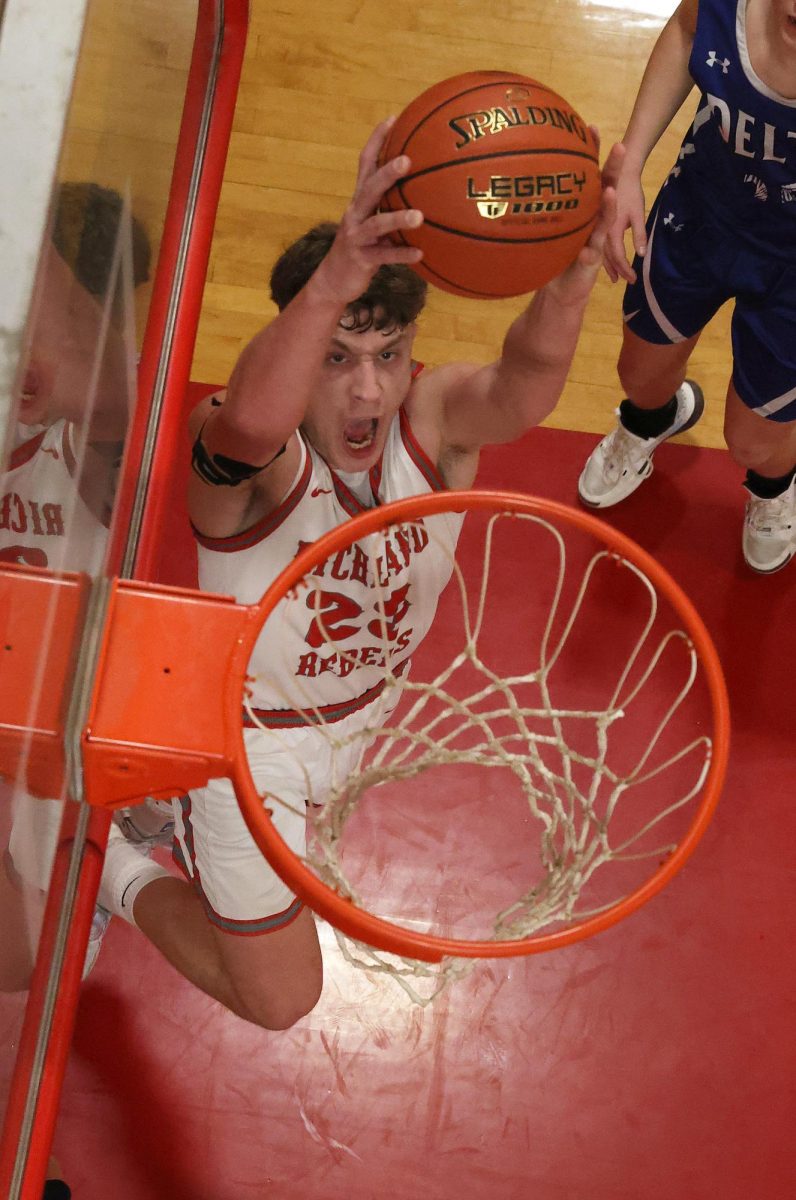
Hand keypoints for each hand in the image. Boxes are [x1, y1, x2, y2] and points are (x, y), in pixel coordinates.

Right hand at [309, 118, 424, 306]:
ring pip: (377, 224)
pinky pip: (384, 256)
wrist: (334, 280)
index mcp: (359, 201)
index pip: (365, 164)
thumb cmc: (362, 247)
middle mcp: (355, 214)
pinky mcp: (361, 259)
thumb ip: (392, 207)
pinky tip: (420, 254)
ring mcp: (356, 237)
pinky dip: (402, 255)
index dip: (377, 141)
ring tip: (419, 217)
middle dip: (387, 174)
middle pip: (369, 188)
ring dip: (398, 219)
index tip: (392, 119)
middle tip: (408, 160)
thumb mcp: (374, 223)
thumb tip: (425, 191)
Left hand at [543, 138, 622, 306]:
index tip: (591, 126)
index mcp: (585, 207)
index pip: (589, 174)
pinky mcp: (591, 262)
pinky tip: (584, 251)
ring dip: (607, 207)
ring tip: (609, 192)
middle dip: (614, 169)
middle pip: (607, 189)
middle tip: (621, 147)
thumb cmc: (553, 251)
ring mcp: (596, 240)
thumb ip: (541, 204)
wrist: (561, 287)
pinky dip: (586, 253)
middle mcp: (594, 219)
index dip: (591, 151)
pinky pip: (589, 256)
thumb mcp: (547, 223)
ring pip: (605, 220)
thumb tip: (516, 173)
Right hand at [603, 151, 646, 284]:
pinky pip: (597, 245)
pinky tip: (605, 261)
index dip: (625, 269)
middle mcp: (600, 231)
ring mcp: (594, 229)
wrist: (617, 172)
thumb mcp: (638, 212)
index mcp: (612, 229)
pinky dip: (603, 255)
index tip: (633, 279)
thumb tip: (642, 254)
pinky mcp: (593, 226)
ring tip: (616, 278)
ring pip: (601, 253)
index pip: (617, 255)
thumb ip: (639, 234)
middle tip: (629, 281)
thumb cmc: (630, 191)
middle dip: (618, 270)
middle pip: (608, 257)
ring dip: (610, 266)